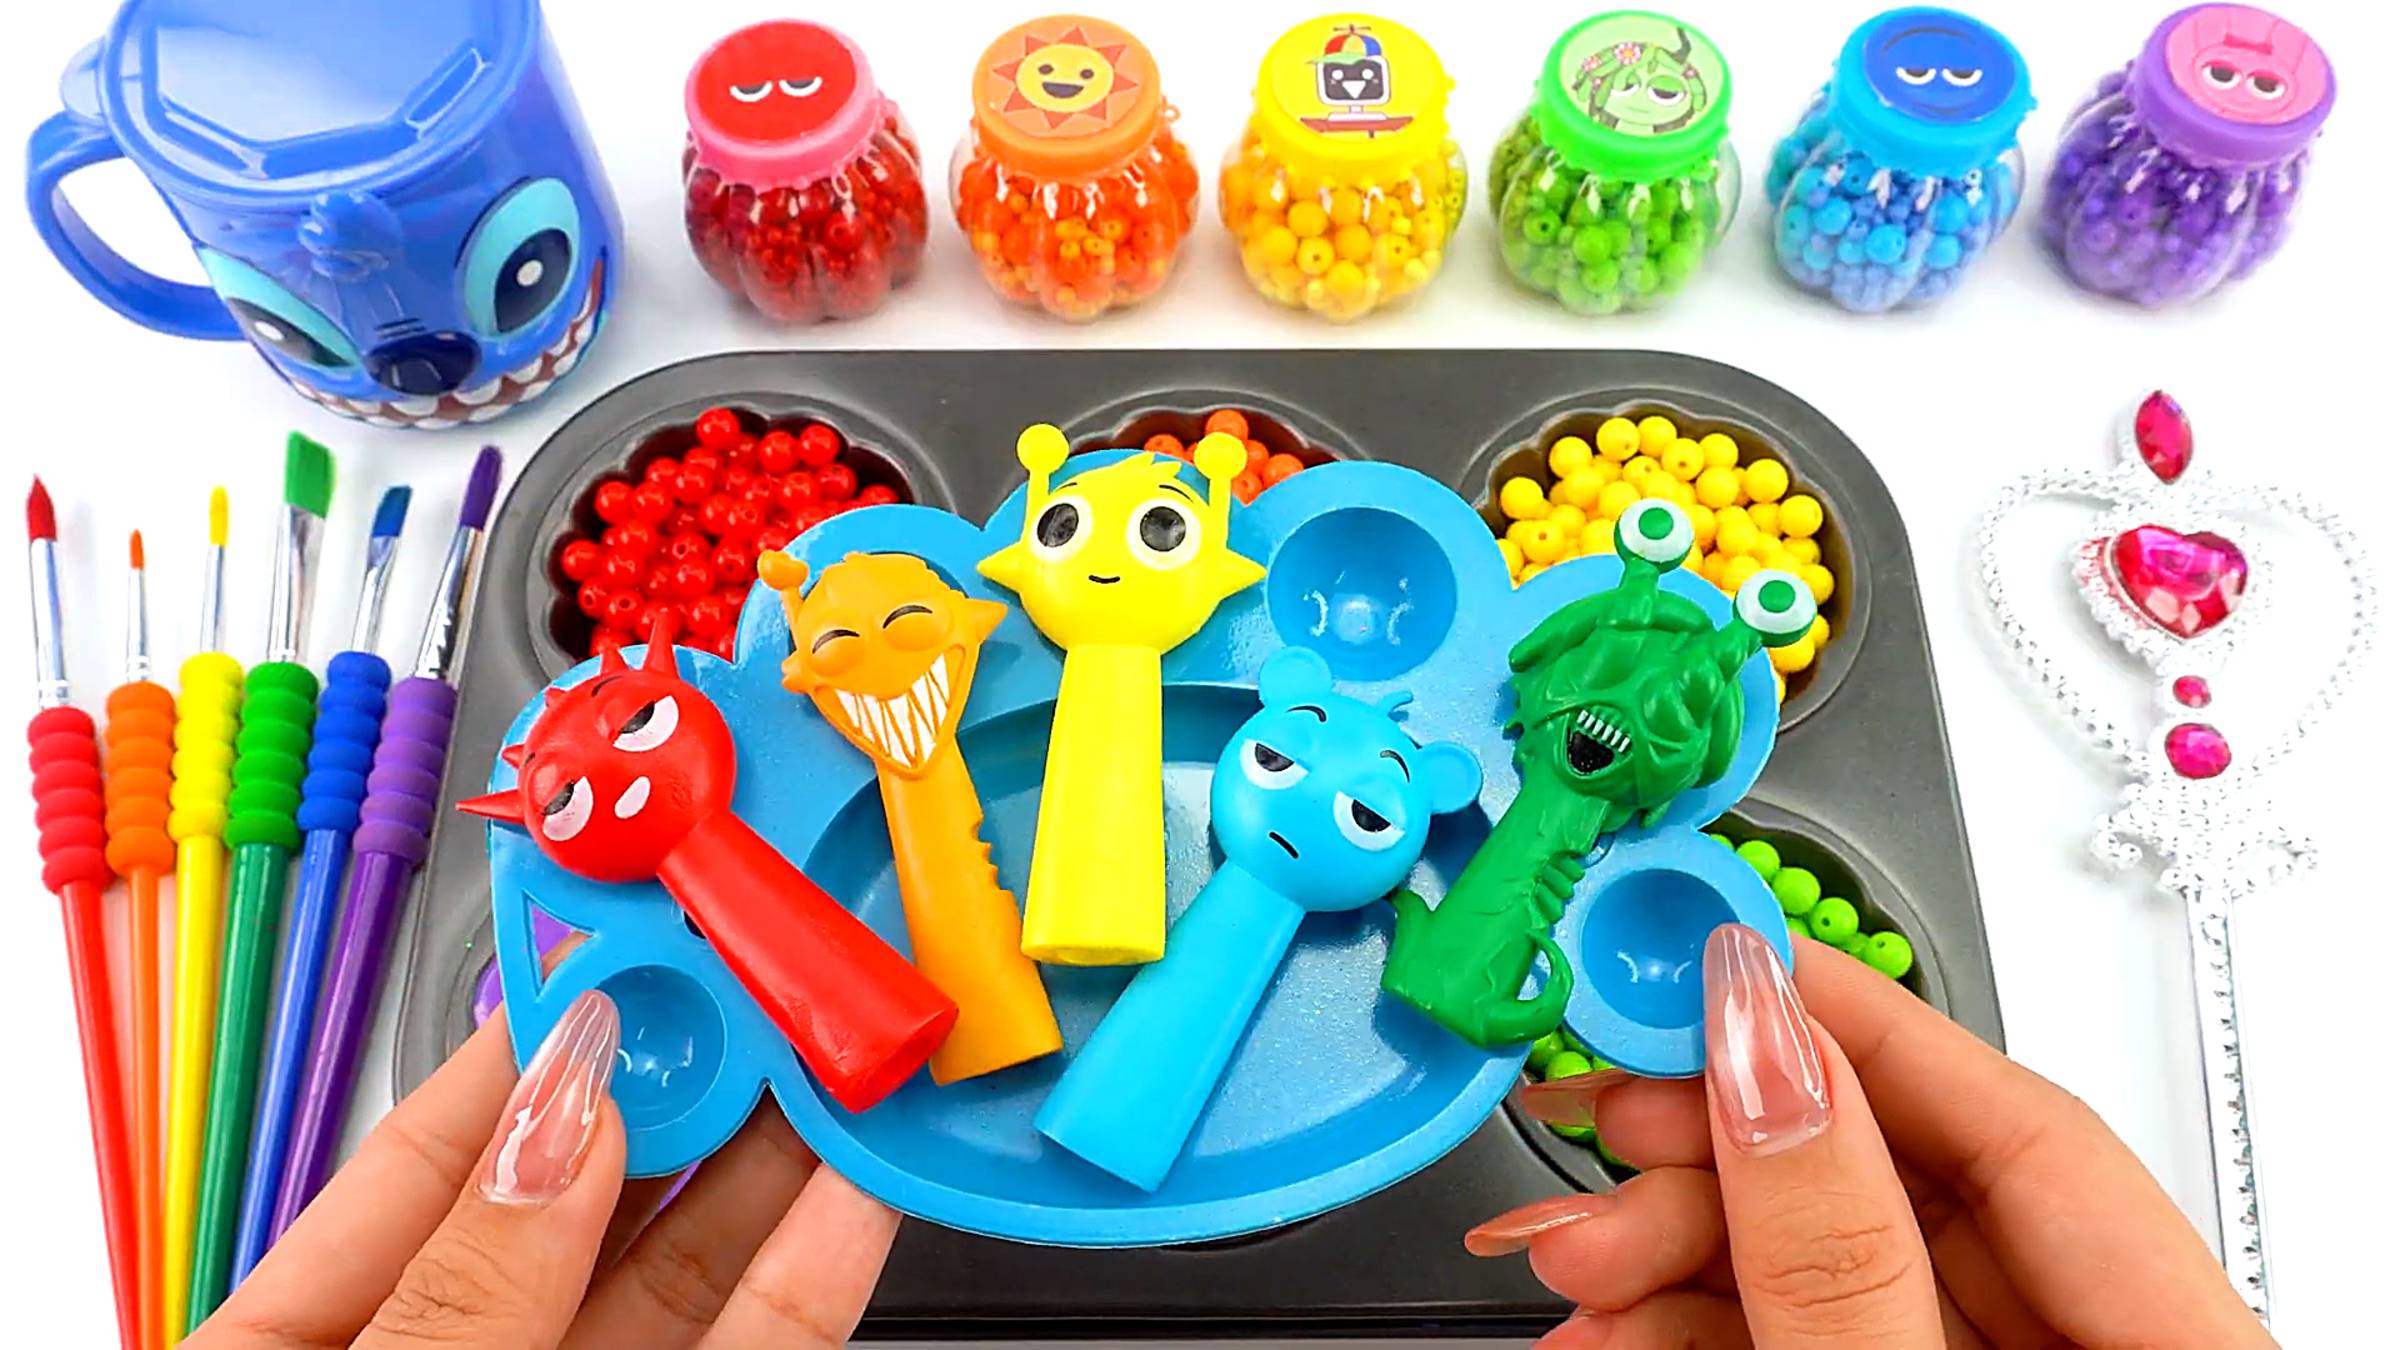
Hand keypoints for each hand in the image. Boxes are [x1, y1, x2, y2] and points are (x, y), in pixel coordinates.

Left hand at [191, 991, 894, 1348]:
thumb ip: (464, 1286)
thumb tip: (563, 1125)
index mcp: (305, 1347)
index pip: (422, 1161)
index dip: (529, 1049)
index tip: (621, 951)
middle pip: (575, 1203)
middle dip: (675, 1086)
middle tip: (760, 985)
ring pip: (678, 1276)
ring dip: (768, 1167)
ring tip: (832, 1062)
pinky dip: (808, 1277)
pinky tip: (850, 1198)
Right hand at [1470, 927, 2271, 1347]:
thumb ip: (1836, 1257)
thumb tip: (1761, 1052)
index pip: (2020, 1124)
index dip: (1850, 1016)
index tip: (1705, 945)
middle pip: (1894, 1186)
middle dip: (1713, 1155)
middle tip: (1591, 1131)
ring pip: (1816, 1266)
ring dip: (1667, 1250)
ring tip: (1565, 1261)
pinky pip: (1788, 1336)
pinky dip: (1683, 1321)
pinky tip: (1602, 1324)